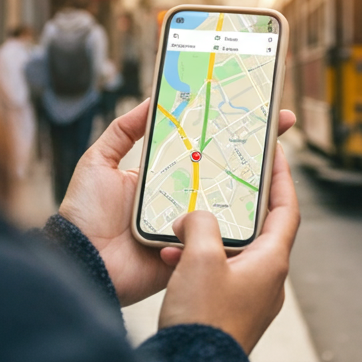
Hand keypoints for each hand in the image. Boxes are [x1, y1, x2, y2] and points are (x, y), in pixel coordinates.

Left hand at [59, 103, 298, 306]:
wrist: (80, 261)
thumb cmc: (84, 213)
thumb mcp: (98, 161)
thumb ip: (122, 130)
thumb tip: (153, 100)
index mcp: (164, 176)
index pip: (202, 146)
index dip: (227, 128)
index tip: (253, 108)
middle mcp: (181, 198)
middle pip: (225, 170)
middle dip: (255, 149)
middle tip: (281, 122)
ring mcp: (190, 224)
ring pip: (229, 203)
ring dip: (255, 185)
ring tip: (277, 159)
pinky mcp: (192, 251)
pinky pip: (220, 237)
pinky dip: (239, 224)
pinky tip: (262, 203)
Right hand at [157, 124, 300, 353]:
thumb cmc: (205, 319)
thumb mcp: (201, 258)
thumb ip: (201, 224)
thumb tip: (194, 219)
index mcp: (272, 261)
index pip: (287, 209)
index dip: (282, 178)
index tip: (277, 154)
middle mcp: (268, 279)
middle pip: (258, 228)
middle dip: (235, 207)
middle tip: (221, 185)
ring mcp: (251, 297)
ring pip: (233, 252)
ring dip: (208, 237)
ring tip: (183, 228)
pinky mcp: (230, 310)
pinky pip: (218, 273)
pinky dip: (199, 261)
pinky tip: (174, 259)